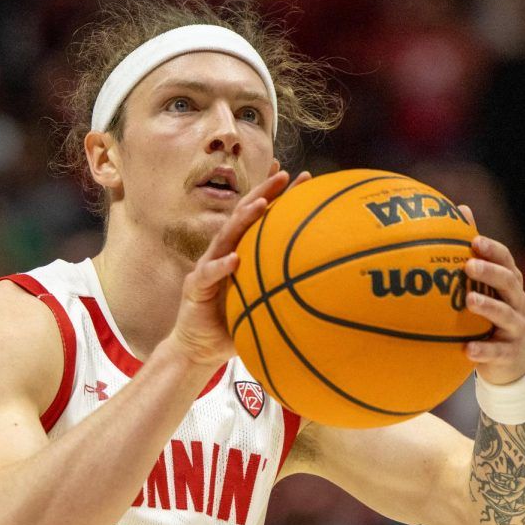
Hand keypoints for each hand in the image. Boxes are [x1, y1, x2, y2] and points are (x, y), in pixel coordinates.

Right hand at [169, 170, 310, 366]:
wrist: (200, 349)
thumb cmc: (235, 325)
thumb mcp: (265, 304)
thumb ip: (287, 292)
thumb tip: (329, 289)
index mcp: (240, 251)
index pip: (261, 218)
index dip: (279, 196)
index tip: (304, 178)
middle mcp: (223, 252)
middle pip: (243, 214)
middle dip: (263, 192)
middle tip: (285, 174)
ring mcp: (208, 266)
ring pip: (225, 236)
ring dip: (243, 218)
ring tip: (261, 204)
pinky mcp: (195, 286)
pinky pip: (209, 273)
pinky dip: (222, 266)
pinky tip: (234, 260)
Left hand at [458, 205, 524, 385]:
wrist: (510, 361)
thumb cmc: (489, 315)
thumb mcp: (484, 287)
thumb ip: (473, 253)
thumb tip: (459, 209)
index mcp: (510, 283)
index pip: (506, 260)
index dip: (493, 250)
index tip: (474, 240)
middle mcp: (517, 302)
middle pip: (509, 282)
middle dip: (491, 272)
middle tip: (468, 265)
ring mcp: (516, 327)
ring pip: (506, 315)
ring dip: (488, 306)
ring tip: (469, 300)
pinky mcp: (509, 353)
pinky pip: (497, 351)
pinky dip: (483, 350)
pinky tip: (467, 350)